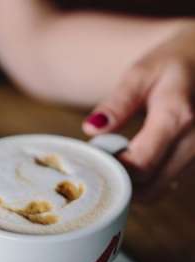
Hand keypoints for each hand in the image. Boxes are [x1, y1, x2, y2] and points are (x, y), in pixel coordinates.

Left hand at [82, 22, 194, 196]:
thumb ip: (116, 104)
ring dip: (131, 186)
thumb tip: (91, 128)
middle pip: (150, 184)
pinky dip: (145, 184)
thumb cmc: (169, 65)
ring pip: (158, 190)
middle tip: (97, 164)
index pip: (140, 164)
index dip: (112, 169)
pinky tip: (130, 167)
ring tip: (111, 163)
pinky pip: (166, 185)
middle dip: (119, 181)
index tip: (93, 160)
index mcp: (177, 117)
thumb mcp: (139, 75)